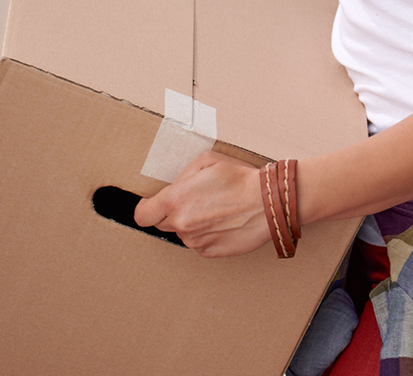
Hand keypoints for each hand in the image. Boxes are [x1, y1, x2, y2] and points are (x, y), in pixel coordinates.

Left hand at [133, 151, 269, 257]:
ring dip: (193, 223)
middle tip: (196, 201)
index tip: (151, 206)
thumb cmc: (241, 179)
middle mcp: (181, 224)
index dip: (146, 209)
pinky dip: (208, 234)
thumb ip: (184, 174)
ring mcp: (195, 241)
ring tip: (217, 210)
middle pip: (163, 223)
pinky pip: (200, 243)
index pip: (143, 215)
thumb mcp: (208, 160)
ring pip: (184, 233)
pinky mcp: (210, 252)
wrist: (269, 203)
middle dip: (173, 212)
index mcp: (175, 200)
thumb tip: (175, 187)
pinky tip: (224, 222)